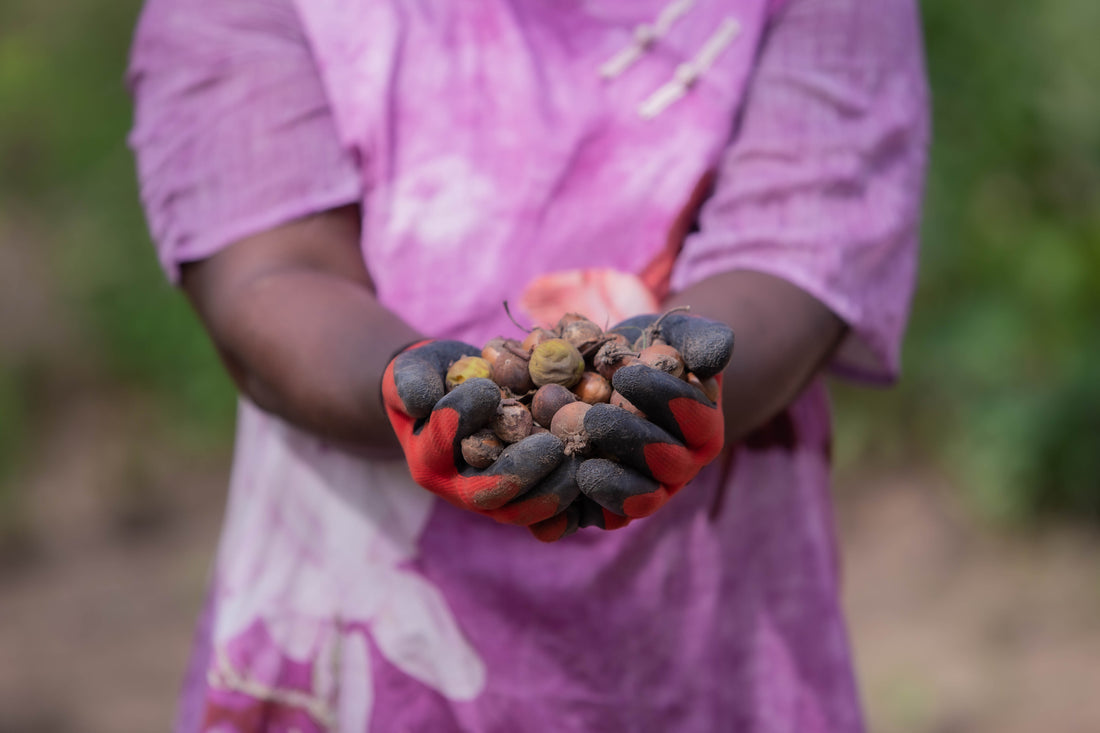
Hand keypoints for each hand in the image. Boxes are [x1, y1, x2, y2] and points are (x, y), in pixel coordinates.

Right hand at [382, 340, 580, 540]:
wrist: (455, 391)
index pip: (442, 446)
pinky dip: (571, 500)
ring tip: (578, 460)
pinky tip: (595, 475)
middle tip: (553, 445)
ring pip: (521, 510)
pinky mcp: (524, 497)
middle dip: (520, 473)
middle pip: (487, 494)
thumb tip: (423, 402)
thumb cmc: (431, 377)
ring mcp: (493, 498)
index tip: (489, 390)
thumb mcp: (410, 371)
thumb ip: (409, 382)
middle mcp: (458, 488)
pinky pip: (548, 512)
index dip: (462, 420)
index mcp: (427, 460)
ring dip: (553, 490)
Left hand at [577, 313, 733, 528]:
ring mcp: (648, 489)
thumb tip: (715, 359)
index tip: (629, 375)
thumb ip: (703, 341)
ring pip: (639, 498)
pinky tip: (549, 518)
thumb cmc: (656, 349)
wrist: (623, 373)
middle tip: (595, 418)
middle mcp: (680, 465)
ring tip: (580, 463)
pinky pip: (597, 518)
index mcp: (704, 428)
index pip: (695, 419)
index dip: (666, 399)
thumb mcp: (682, 335)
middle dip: (632, 441)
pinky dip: (574, 519)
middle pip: (667, 464)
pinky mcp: (608, 505)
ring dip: (611, 485)